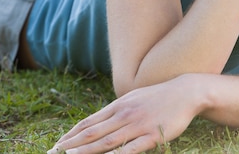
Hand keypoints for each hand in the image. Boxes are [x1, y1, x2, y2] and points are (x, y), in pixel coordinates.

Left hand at [47, 76, 198, 153]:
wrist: (185, 91)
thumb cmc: (158, 98)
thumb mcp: (133, 100)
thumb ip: (117, 111)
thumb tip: (98, 122)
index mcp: (118, 105)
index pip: (89, 122)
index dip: (71, 134)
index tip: (57, 145)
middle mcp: (124, 114)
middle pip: (92, 132)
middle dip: (71, 144)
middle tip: (54, 153)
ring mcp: (137, 124)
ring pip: (106, 141)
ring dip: (85, 150)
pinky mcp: (152, 134)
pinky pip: (132, 148)